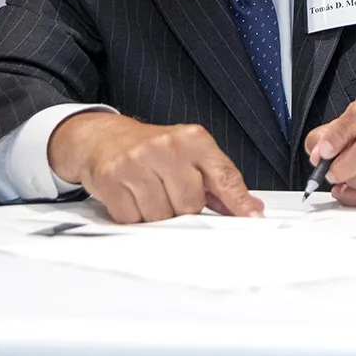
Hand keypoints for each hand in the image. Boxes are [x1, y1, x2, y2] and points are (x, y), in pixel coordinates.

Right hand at [47, 112, 263, 223]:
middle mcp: (167, 147)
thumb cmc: (152, 150)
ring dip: (156, 214)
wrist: (103, 138)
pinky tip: (131, 197)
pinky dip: (133, 215)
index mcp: (193, 139)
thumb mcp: (190, 155)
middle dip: (182, 208)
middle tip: (169, 192)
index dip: (238, 201)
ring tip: (149, 193)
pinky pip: (132, 218)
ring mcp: (137, 161)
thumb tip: (248, 208)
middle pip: (190, 205)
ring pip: (161, 216)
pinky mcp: (111, 177)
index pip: (224, 176)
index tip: (251, 218)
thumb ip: (218, 182)